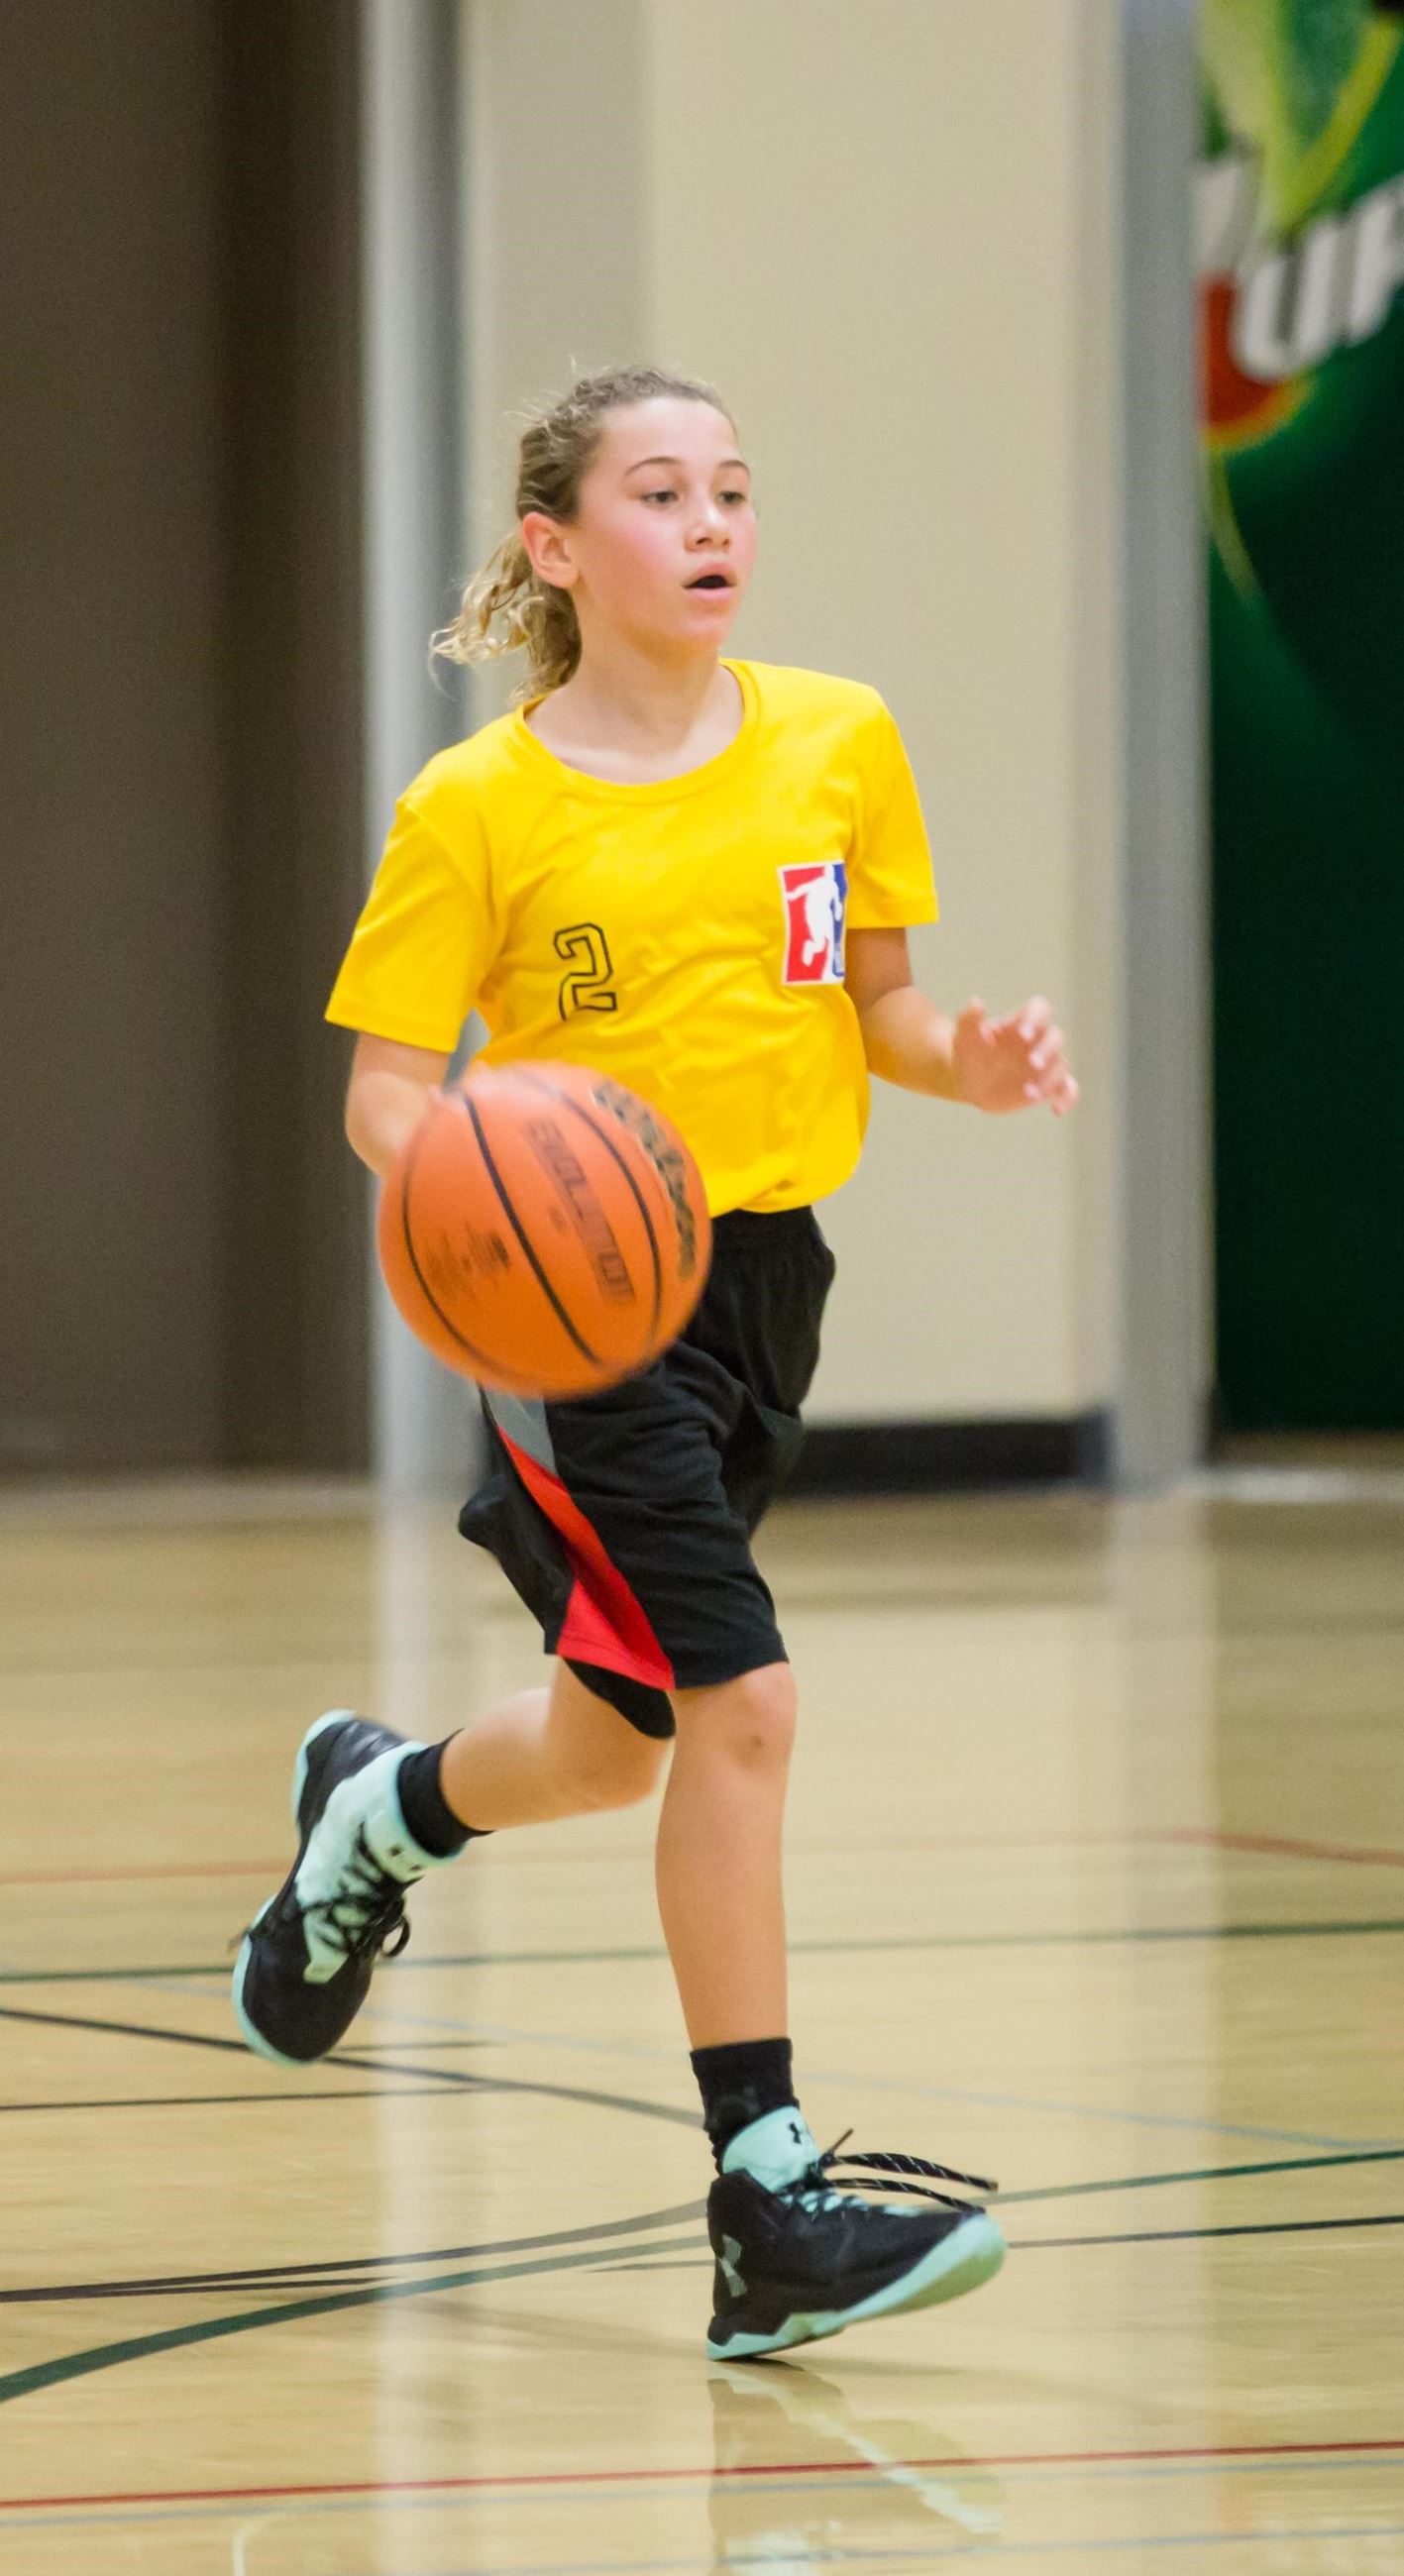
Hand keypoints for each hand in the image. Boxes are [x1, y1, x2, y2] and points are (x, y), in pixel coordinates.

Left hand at [951, 996, 1078, 1116]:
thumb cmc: (969, 1054)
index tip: (1024, 1034)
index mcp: (1021, 1022)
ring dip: (1050, 1079)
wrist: (970, 1083)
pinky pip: (1067, 1089)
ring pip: (1061, 1065)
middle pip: (1055, 1037)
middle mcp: (1038, 1040)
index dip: (1036, 1018)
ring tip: (1028, 1093)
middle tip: (1033, 1063)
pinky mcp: (1049, 1086)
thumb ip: (969, 1020)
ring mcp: (1046, 1063)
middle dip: (1047, 1050)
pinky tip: (1057, 1110)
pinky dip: (1068, 1098)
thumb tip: (976, 1002)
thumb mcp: (964, 1038)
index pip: (1039, 1009)